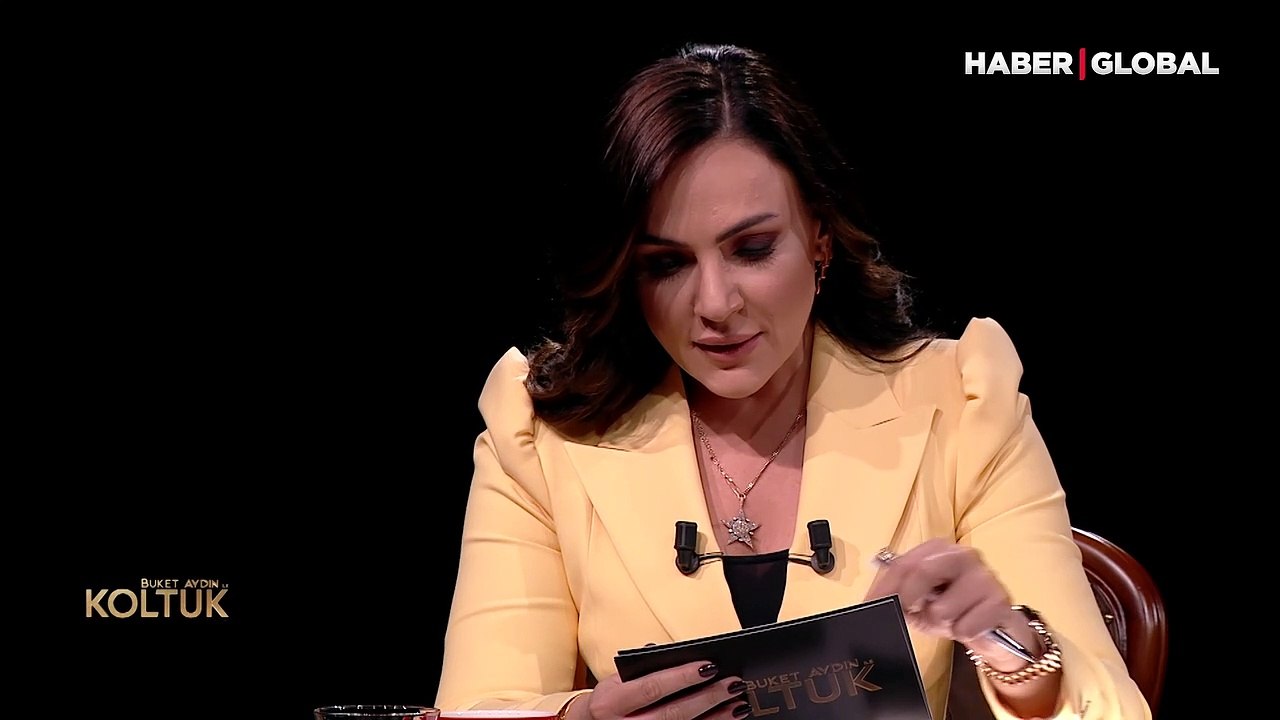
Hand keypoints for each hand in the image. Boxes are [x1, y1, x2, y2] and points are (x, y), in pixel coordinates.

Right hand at [566, 661, 747, 719]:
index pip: (651, 688)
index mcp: (611, 703)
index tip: (709, 665)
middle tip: (733, 684)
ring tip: (738, 705)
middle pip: (672, 714)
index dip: (682, 677)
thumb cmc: (611, 700)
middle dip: (707, 699)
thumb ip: (642, 668)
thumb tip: (675, 654)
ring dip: (715, 719)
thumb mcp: (616, 681)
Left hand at [865, 539, 1036, 671]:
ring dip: (939, 623)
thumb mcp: (920, 602)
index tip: (869, 605)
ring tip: (949, 620)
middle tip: (910, 613)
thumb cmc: (952, 610)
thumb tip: (872, 603)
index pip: (903, 564)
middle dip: (909, 599)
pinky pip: (965, 627)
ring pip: (943, 608)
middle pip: (923, 572)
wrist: (993, 627)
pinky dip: (962, 633)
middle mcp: (964, 555)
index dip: (883, 587)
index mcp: (939, 550)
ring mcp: (984, 577)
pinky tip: (970, 626)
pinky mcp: (1000, 602)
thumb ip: (900, 596)